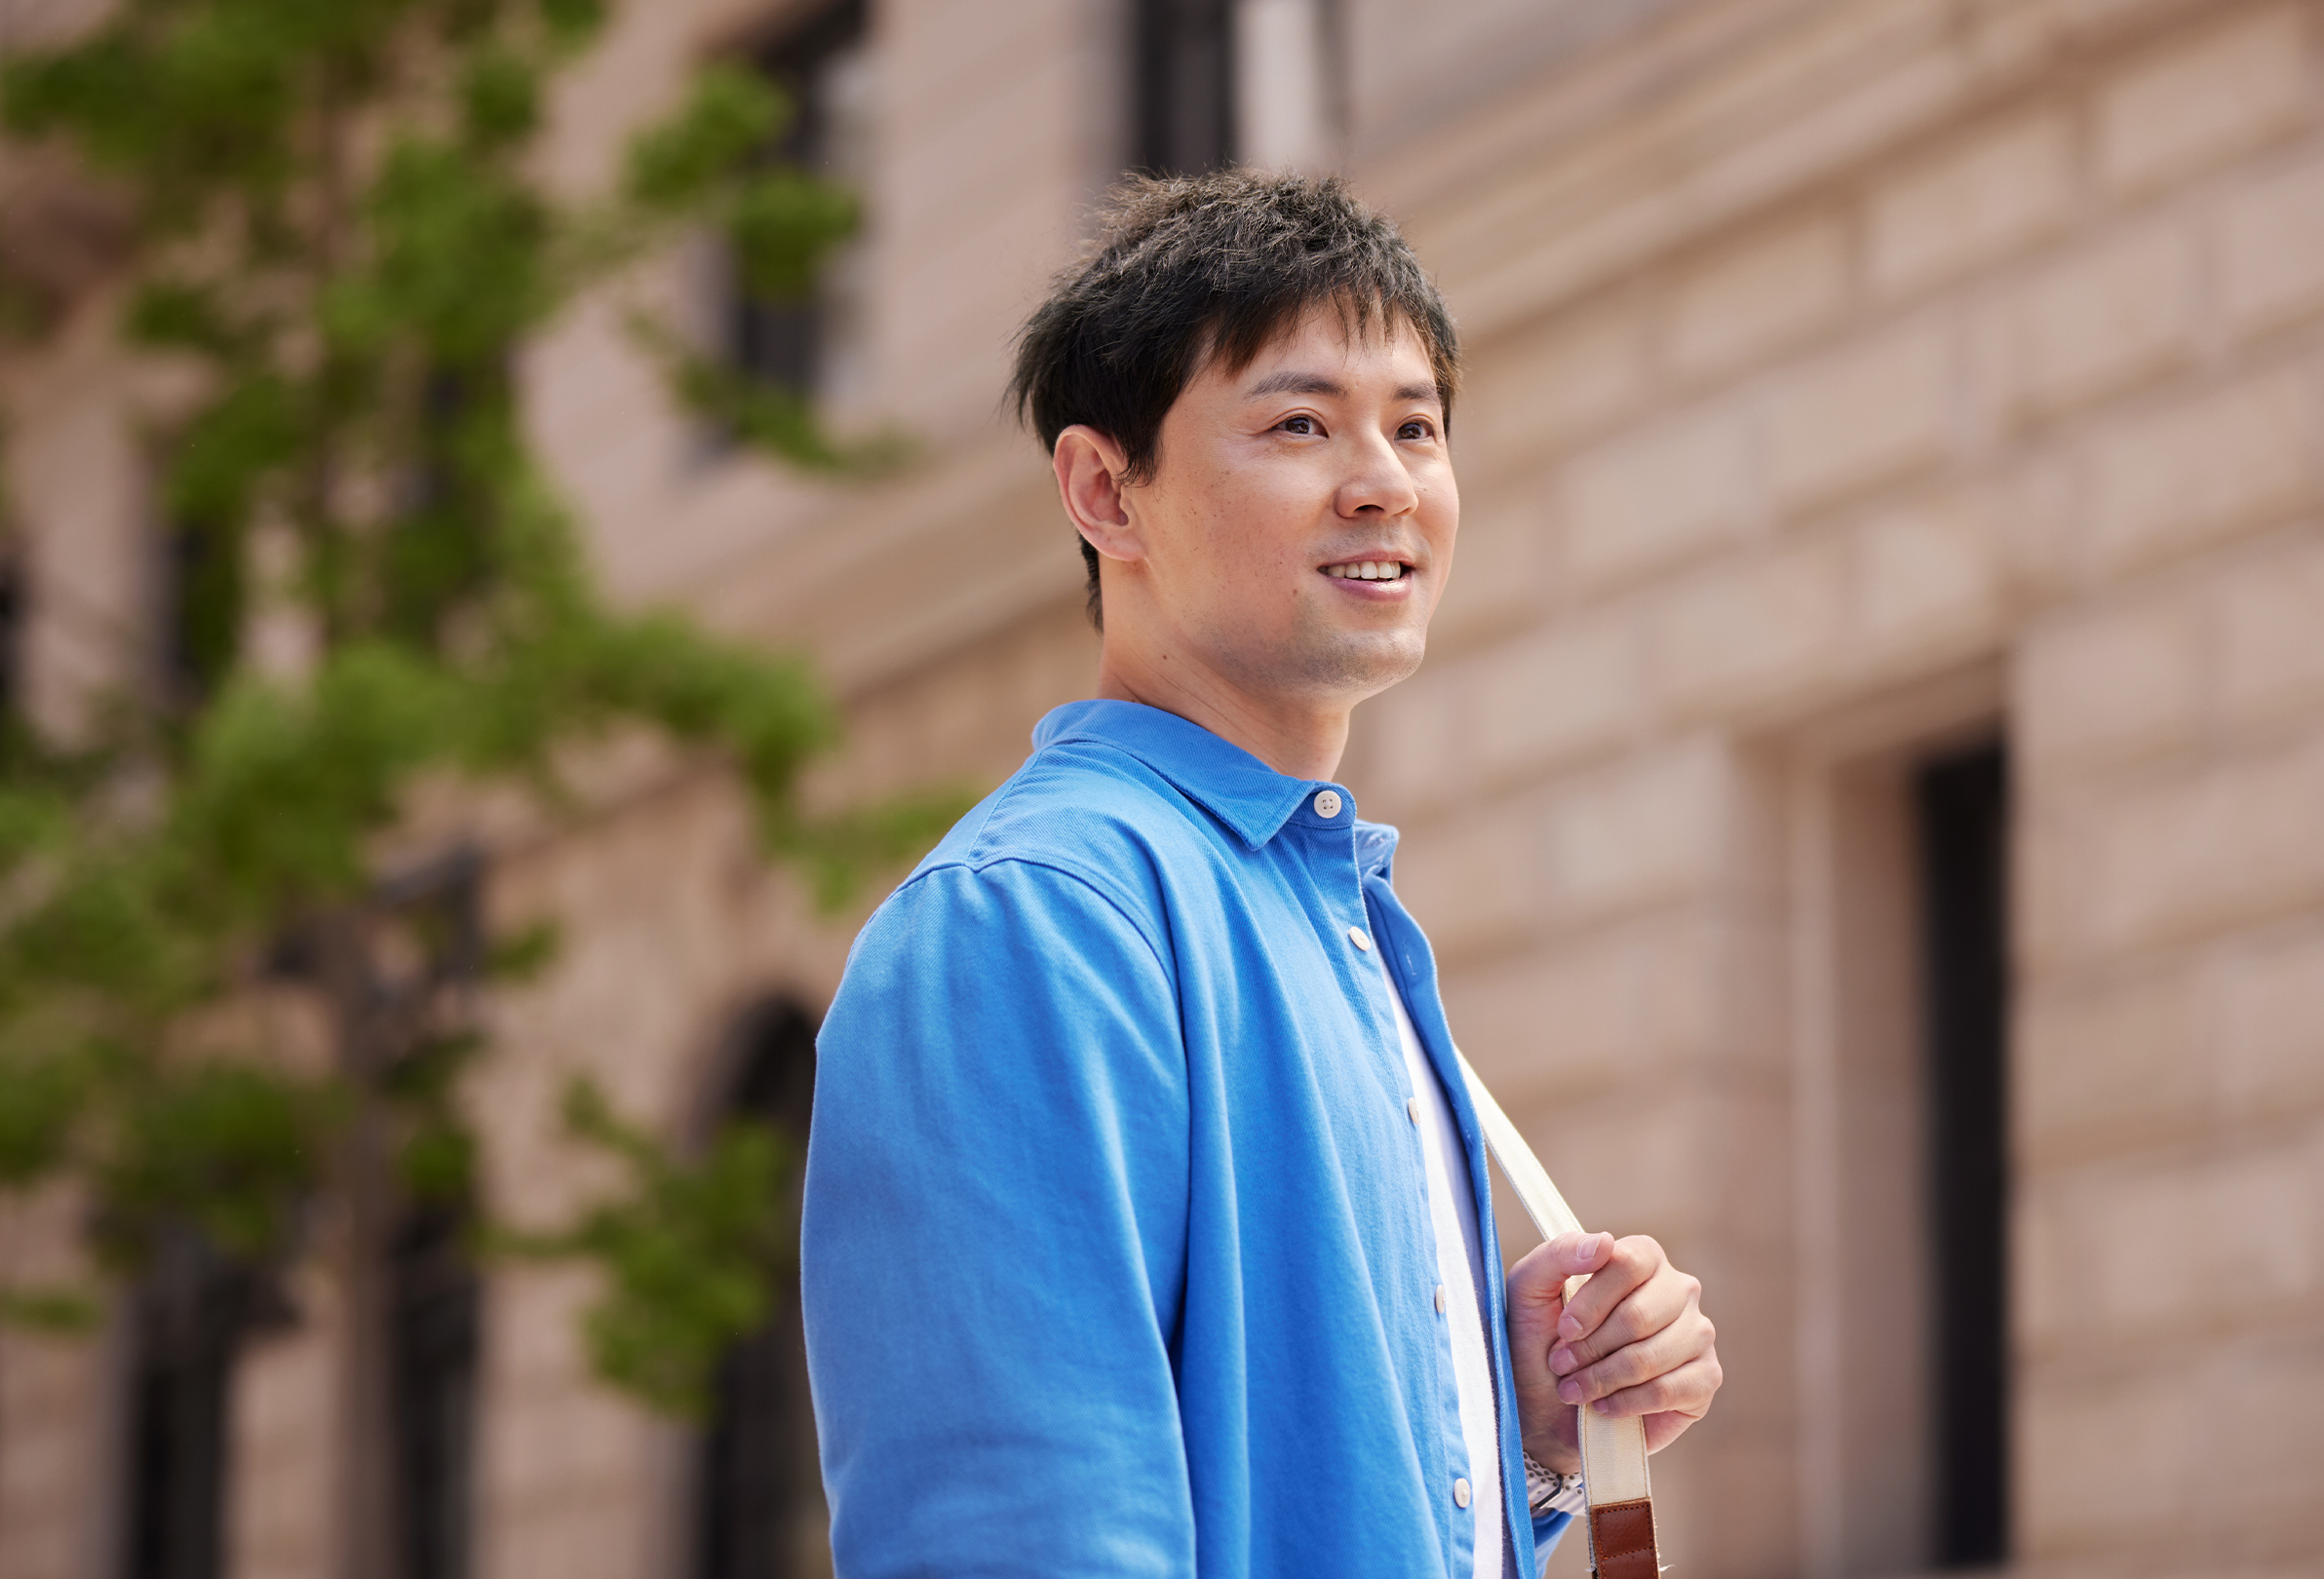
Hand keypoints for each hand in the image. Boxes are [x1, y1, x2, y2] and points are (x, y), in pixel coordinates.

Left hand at [1505, 1231, 1720, 1474]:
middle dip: (1591, 1347)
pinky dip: (1628, 1403)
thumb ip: (1559, 1253)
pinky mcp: (1705, 1378)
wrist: (1547, 1407)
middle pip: (1639, 1315)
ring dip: (1603, 1379)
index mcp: (1643, 1257)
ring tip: (1576, 1389)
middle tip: (1563, 1364)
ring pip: (1652, 1356)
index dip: (1591, 1302)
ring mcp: (1697, 1333)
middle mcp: (1678, 1290)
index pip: (1627, 1263)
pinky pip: (1671, 1390)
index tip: (1564, 1329)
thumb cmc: (1539, 1340)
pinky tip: (1606, 1406)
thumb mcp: (1529, 1288)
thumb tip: (1604, 1242)